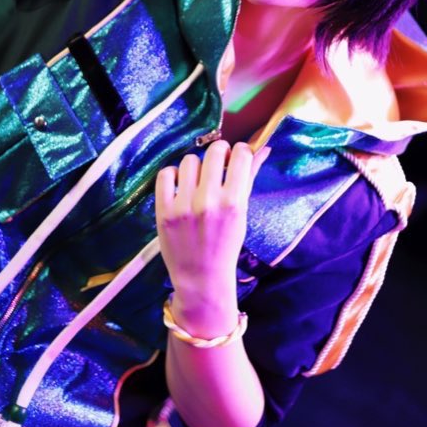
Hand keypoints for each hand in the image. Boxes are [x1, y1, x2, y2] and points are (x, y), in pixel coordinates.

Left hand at [155, 140, 267, 335]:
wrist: (201, 277)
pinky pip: (165, 174)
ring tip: (198, 181)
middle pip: (214, 152)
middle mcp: (208, 201)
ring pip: (189, 160)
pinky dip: (173, 175)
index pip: (241, 155)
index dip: (241, 151)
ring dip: (196, 167)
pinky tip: (180, 187)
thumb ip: (249, 178)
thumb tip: (263, 148)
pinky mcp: (163, 211)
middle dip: (220, 153)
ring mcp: (183, 206)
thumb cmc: (226, 244)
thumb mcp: (242, 213)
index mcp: (233, 202)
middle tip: (219, 164)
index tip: (238, 157)